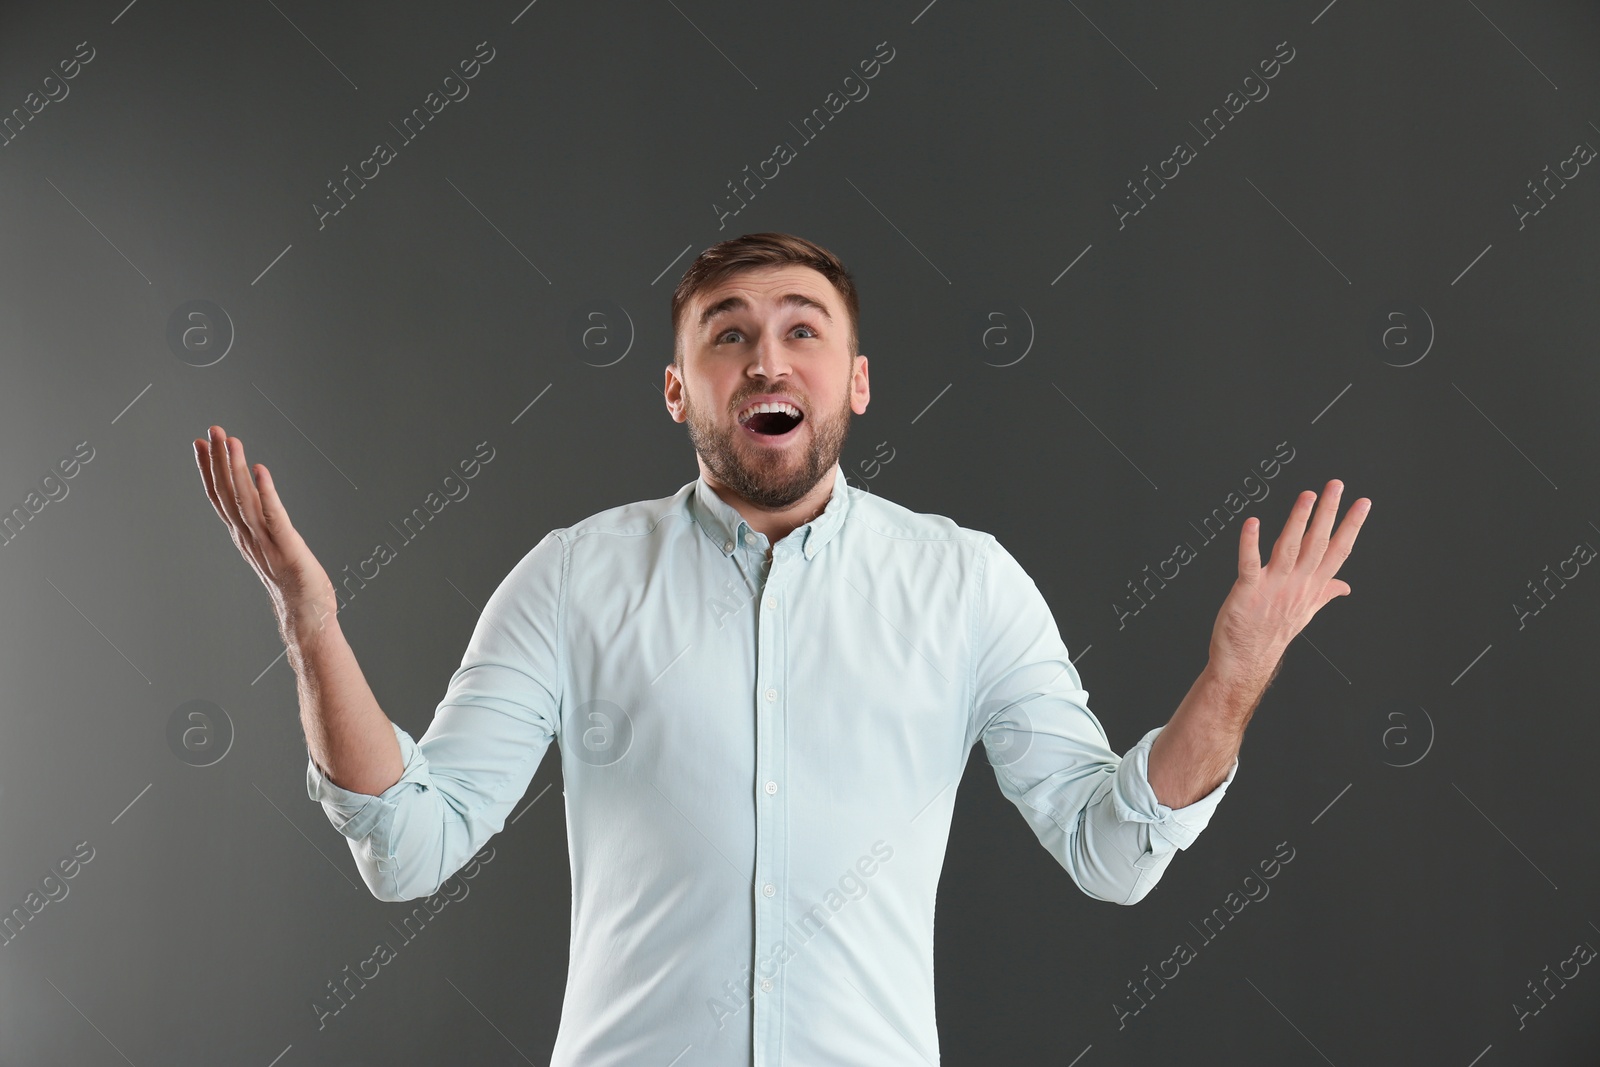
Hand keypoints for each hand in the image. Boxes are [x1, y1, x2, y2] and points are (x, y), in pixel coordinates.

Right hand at [193, 425, 336, 635]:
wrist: (307, 619)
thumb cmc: (294, 586)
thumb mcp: (273, 549)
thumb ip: (263, 528)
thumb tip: (258, 504)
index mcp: (245, 536)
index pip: (222, 497)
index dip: (210, 470)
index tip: (200, 444)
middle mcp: (250, 537)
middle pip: (228, 493)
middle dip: (219, 460)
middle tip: (211, 430)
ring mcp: (267, 542)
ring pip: (246, 500)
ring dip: (237, 469)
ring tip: (231, 440)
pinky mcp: (289, 547)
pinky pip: (275, 516)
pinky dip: (267, 493)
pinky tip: (262, 470)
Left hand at [1208, 479, 1370, 679]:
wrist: (1246, 660)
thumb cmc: (1273, 632)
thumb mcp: (1306, 611)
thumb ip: (1325, 593)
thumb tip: (1345, 586)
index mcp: (1312, 586)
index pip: (1338, 551)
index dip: (1351, 526)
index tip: (1363, 503)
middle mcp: (1297, 583)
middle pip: (1317, 543)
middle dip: (1328, 513)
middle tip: (1336, 485)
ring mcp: (1273, 586)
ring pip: (1289, 548)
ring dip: (1298, 521)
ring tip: (1308, 496)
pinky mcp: (1247, 590)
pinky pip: (1249, 563)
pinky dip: (1250, 543)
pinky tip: (1253, 523)